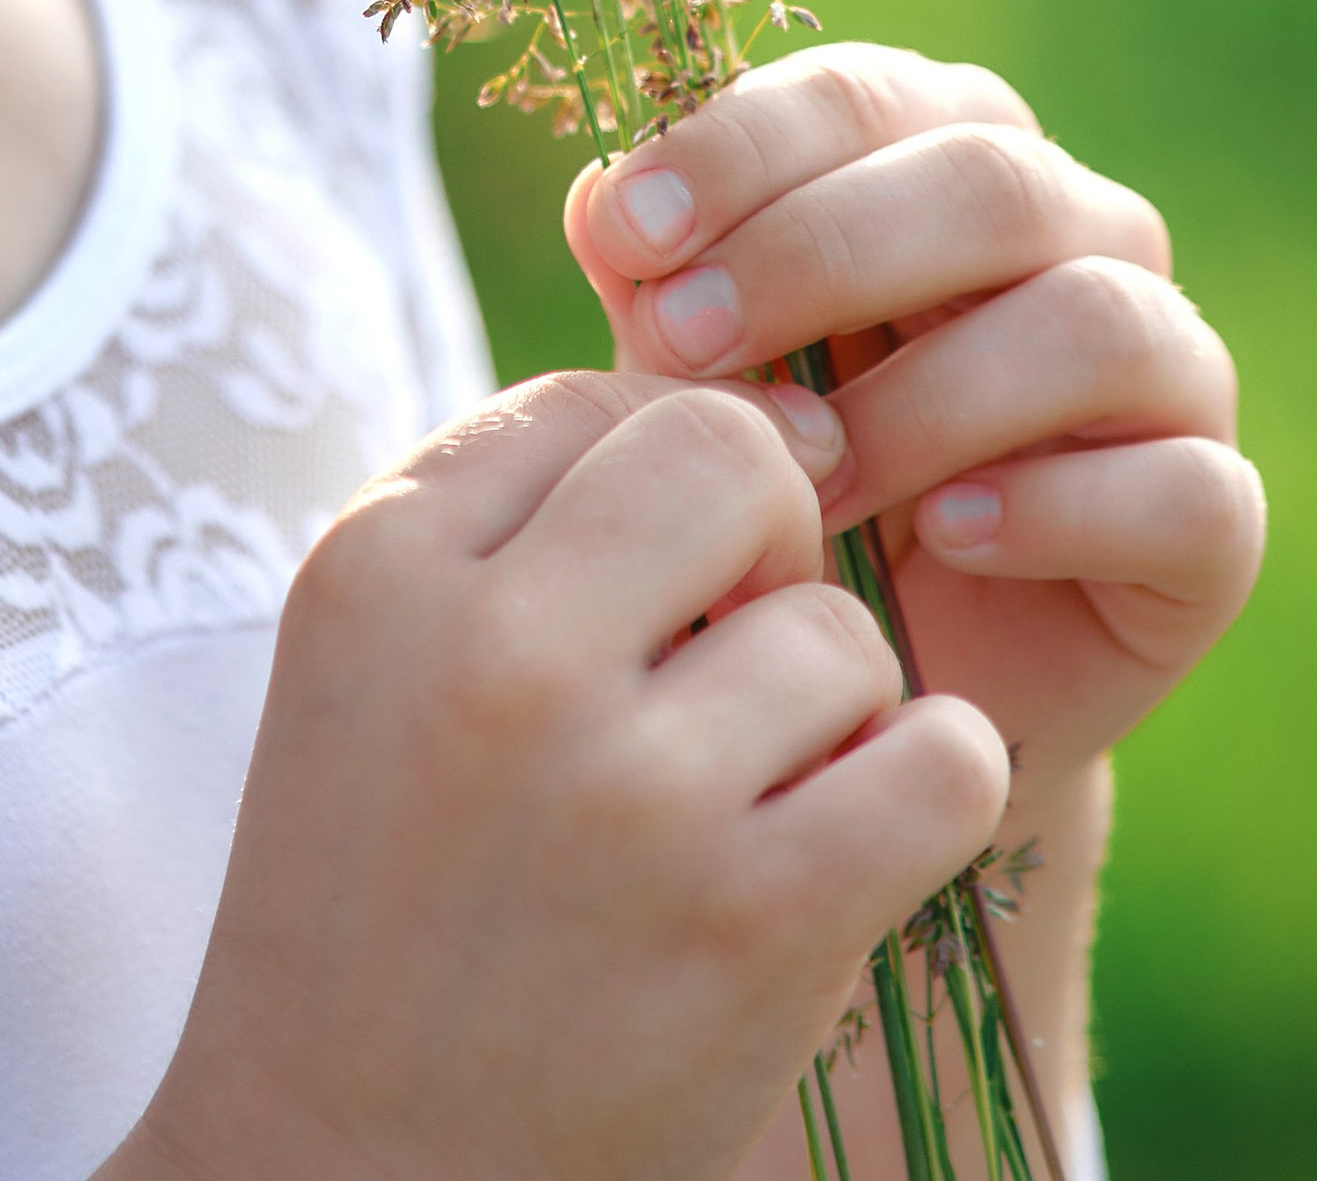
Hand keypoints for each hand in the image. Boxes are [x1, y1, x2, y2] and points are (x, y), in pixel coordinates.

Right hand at [114, 368, 1007, 1180]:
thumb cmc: (377, 905)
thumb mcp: (374, 665)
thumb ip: (517, 517)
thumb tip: (759, 408)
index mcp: (377, 567)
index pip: (590, 397)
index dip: (646, 481)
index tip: (635, 593)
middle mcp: (495, 651)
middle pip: (729, 449)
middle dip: (763, 539)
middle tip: (725, 653)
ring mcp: (628, 788)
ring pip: (843, 627)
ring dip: (831, 709)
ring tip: (745, 803)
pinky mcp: (754, 919)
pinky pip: (942, 759)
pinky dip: (927, 793)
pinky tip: (847, 845)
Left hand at [564, 45, 1265, 813]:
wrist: (869, 684)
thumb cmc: (773, 476)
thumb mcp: (694, 368)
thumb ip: (655, 280)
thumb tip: (601, 203)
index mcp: (950, 145)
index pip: (865, 94)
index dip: (742, 148)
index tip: (622, 228)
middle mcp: (1084, 227)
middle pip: (987, 181)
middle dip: (816, 253)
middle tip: (682, 344)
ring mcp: (1171, 366)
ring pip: (1092, 320)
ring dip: (925, 397)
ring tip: (801, 476)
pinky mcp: (1215, 518)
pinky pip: (1184, 487)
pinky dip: (1054, 506)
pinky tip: (943, 537)